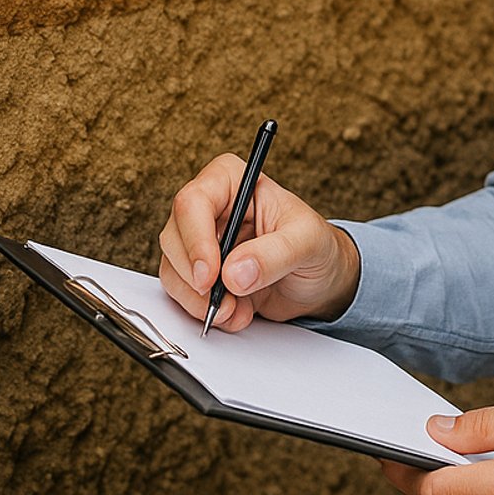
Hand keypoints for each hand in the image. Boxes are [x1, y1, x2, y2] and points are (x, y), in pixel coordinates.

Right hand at [157, 154, 360, 331]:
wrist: (322, 280)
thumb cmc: (318, 247)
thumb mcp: (308, 242)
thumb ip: (275, 254)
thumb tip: (234, 273)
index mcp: (232, 181)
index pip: (193, 202)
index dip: (196, 241)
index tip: (212, 276)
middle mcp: (210, 208)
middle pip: (174, 238)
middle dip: (196, 279)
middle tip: (225, 301)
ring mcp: (201, 242)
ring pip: (172, 269)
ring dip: (199, 300)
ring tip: (238, 310)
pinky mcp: (200, 273)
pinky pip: (181, 292)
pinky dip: (203, 310)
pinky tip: (236, 313)